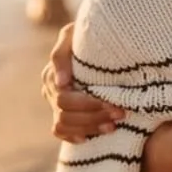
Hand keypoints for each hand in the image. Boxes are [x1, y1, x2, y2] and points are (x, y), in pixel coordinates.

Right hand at [41, 21, 124, 142]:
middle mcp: (51, 90)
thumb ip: (62, 53)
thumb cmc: (89, 33)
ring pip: (63, 125)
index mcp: (52, 74)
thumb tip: (62, 83)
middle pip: (65, 114)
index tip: (115, 105)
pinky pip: (60, 132)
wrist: (99, 37)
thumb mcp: (74, 34)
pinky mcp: (64, 112)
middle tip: (120, 114)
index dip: (89, 105)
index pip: (65, 99)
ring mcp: (55, 103)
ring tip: (112, 126)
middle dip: (94, 116)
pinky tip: (89, 138)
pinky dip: (73, 136)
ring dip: (88, 128)